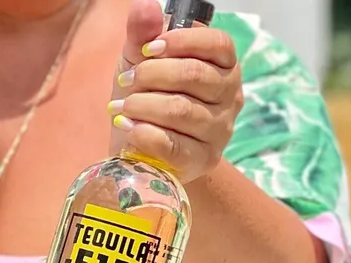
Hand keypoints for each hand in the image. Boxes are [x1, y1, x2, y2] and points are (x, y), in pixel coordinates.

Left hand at [108, 0, 242, 183]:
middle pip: (195, 75)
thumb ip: (143, 34)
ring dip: (142, 105)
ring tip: (121, 108)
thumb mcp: (140, 62)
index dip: (182, 42)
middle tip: (126, 81)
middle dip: (152, 75)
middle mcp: (229, 97)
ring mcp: (219, 131)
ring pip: (181, 110)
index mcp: (223, 66)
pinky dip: (144, 133)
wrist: (143, 149)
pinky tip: (127, 127)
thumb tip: (145, 6)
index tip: (148, 50)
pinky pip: (173, 145)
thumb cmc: (148, 98)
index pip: (219, 44)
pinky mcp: (201, 160)